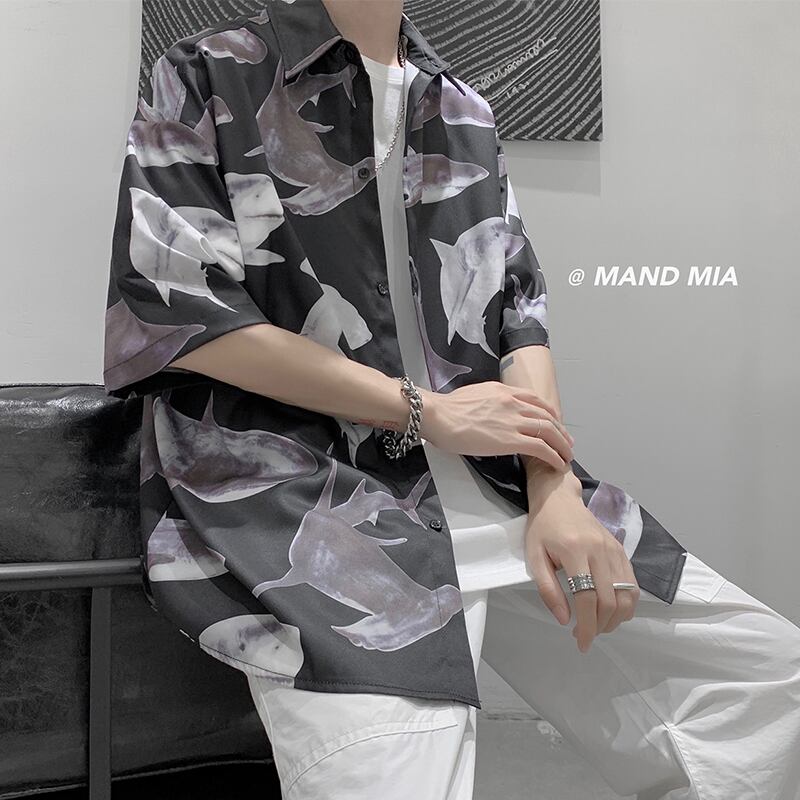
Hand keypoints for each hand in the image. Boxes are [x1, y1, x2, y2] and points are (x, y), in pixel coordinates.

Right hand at [419, 381, 574, 469]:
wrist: (438, 415)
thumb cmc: (447, 409)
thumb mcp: (473, 395)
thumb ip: (489, 401)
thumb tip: (490, 411)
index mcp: (504, 391)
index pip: (536, 400)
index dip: (550, 413)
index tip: (555, 423)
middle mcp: (513, 403)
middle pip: (547, 416)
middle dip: (561, 431)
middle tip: (567, 443)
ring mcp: (513, 421)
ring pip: (549, 431)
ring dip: (562, 445)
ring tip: (567, 456)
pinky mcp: (511, 440)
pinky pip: (541, 448)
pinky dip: (554, 456)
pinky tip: (558, 464)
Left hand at [524, 479, 640, 652]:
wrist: (559, 499)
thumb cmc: (543, 527)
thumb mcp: (534, 557)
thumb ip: (548, 589)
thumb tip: (565, 619)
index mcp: (575, 551)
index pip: (587, 598)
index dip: (587, 626)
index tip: (582, 643)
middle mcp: (599, 550)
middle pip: (610, 601)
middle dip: (600, 626)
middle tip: (586, 635)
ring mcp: (614, 549)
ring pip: (627, 595)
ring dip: (616, 619)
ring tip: (598, 625)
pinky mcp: (621, 549)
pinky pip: (632, 583)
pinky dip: (627, 603)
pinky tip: (612, 610)